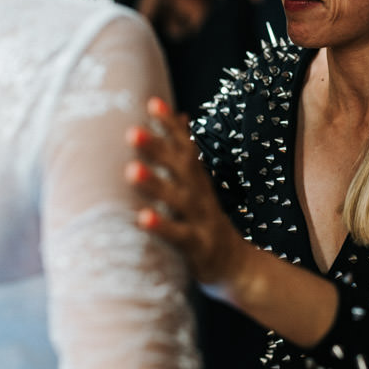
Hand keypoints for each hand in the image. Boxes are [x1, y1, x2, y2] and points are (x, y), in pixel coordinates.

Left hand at [126, 98, 246, 289]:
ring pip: (179, 199)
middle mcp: (200, 195)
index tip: (153, 103)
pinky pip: (179, 236)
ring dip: (156, 184)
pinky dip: (162, 227)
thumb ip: (186, 153)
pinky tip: (142, 218)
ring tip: (131, 171)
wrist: (237, 266)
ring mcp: (201, 220)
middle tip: (132, 132)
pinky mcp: (198, 247)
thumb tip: (180, 115)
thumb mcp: (198, 185)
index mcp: (198, 181)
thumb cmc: (206, 221)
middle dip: (158, 148)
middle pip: (182, 167)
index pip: (186, 146)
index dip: (171, 125)